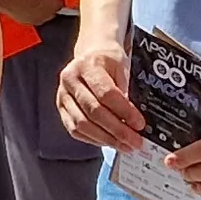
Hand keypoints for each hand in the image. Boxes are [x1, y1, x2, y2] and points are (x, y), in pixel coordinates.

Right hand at [0, 0, 62, 28]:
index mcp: (46, 6)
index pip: (60, 4)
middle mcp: (41, 16)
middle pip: (54, 11)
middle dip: (52, 2)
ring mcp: (32, 20)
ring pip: (45, 16)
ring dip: (45, 8)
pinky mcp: (24, 21)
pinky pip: (36, 18)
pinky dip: (36, 12)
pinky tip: (29, 3)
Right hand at [56, 35, 140, 149]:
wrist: (90, 54)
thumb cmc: (108, 61)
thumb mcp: (122, 67)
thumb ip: (125, 91)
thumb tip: (133, 121)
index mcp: (87, 66)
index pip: (106, 93)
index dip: (124, 111)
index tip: (139, 124)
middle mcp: (70, 80)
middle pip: (94, 112)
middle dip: (117, 131)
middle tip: (135, 141)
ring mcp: (62, 95)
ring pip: (83, 124)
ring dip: (106, 139)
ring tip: (124, 145)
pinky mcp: (61, 109)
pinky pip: (75, 130)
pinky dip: (93, 139)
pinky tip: (109, 142)